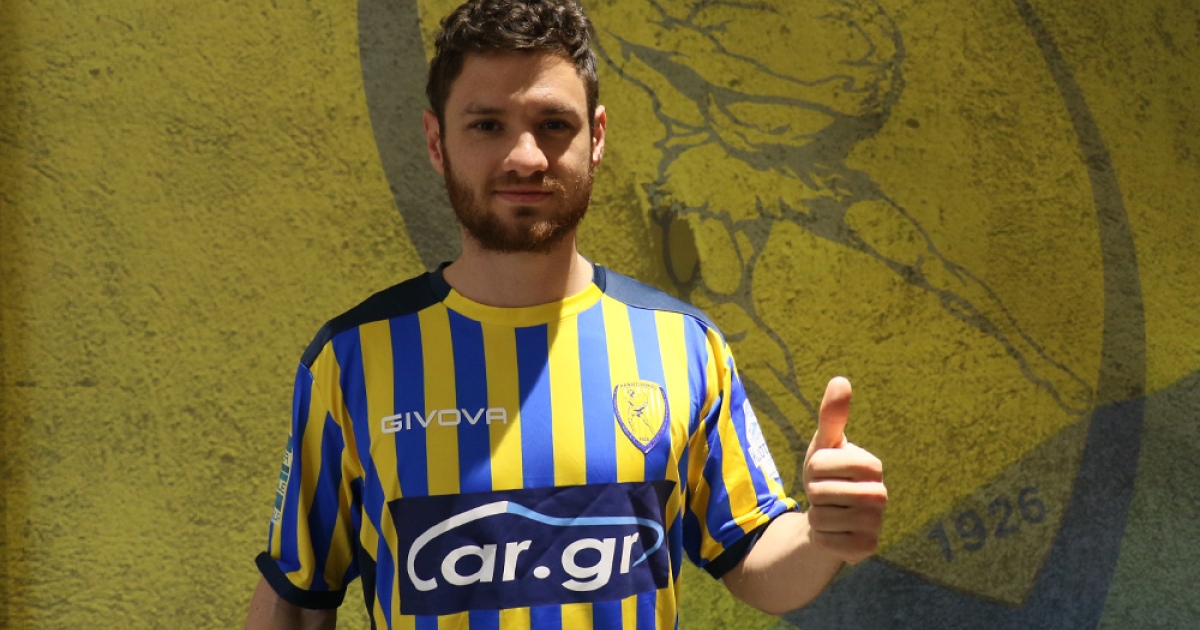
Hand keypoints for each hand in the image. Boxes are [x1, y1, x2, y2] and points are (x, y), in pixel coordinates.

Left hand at [802, 377, 887, 564]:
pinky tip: (833, 532)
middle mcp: (881, 495)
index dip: (814, 467)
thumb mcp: (823, 445)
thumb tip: (841, 380)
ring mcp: (876, 524)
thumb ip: (831, 416)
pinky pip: (825, 540)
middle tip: (824, 494)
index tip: (824, 471)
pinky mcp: (866, 549)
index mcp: (872, 466)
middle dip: (813, 493)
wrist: (828, 516)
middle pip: (822, 492)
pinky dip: (820, 537)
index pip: (824, 463)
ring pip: (822, 517)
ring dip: (815, 515)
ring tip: (828, 512)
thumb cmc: (825, 475)